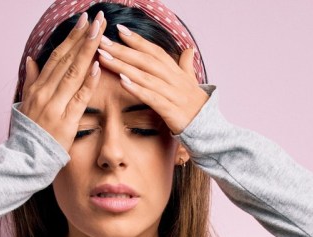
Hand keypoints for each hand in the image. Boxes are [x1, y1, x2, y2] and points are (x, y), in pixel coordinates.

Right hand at [20, 10, 107, 152]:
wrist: (26, 158)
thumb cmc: (30, 131)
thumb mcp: (27, 102)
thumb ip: (32, 80)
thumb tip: (32, 60)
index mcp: (38, 86)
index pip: (57, 56)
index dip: (71, 37)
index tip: (83, 21)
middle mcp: (45, 92)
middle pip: (67, 59)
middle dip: (83, 37)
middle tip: (97, 18)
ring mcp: (55, 106)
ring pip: (73, 73)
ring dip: (88, 51)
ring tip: (100, 33)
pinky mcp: (66, 121)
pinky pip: (79, 97)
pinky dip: (88, 81)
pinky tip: (98, 65)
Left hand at [94, 25, 208, 134]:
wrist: (210, 130)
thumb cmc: (197, 107)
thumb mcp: (192, 83)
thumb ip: (186, 66)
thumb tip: (189, 50)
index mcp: (177, 73)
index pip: (155, 51)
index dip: (138, 40)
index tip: (119, 29)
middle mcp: (175, 80)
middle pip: (146, 61)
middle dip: (123, 50)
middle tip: (103, 41)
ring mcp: (174, 95)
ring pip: (146, 77)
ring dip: (124, 66)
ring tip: (105, 58)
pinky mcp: (171, 111)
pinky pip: (152, 98)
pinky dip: (137, 89)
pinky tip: (122, 81)